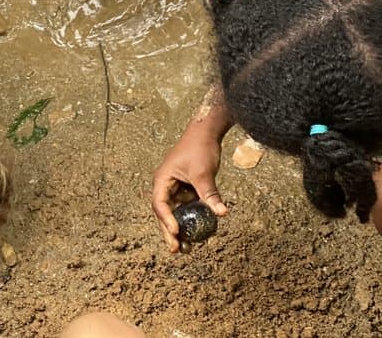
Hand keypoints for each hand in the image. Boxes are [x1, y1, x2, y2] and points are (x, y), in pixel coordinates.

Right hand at [152, 121, 227, 252]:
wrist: (207, 132)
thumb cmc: (200, 147)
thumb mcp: (204, 173)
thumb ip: (210, 194)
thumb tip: (221, 213)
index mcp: (162, 179)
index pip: (160, 203)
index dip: (166, 219)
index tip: (176, 231)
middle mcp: (166, 185)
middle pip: (164, 213)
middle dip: (169, 231)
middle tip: (176, 249)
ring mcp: (176, 188)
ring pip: (176, 213)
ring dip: (180, 229)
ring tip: (186, 248)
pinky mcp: (187, 189)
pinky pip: (187, 208)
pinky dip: (191, 220)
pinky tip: (198, 233)